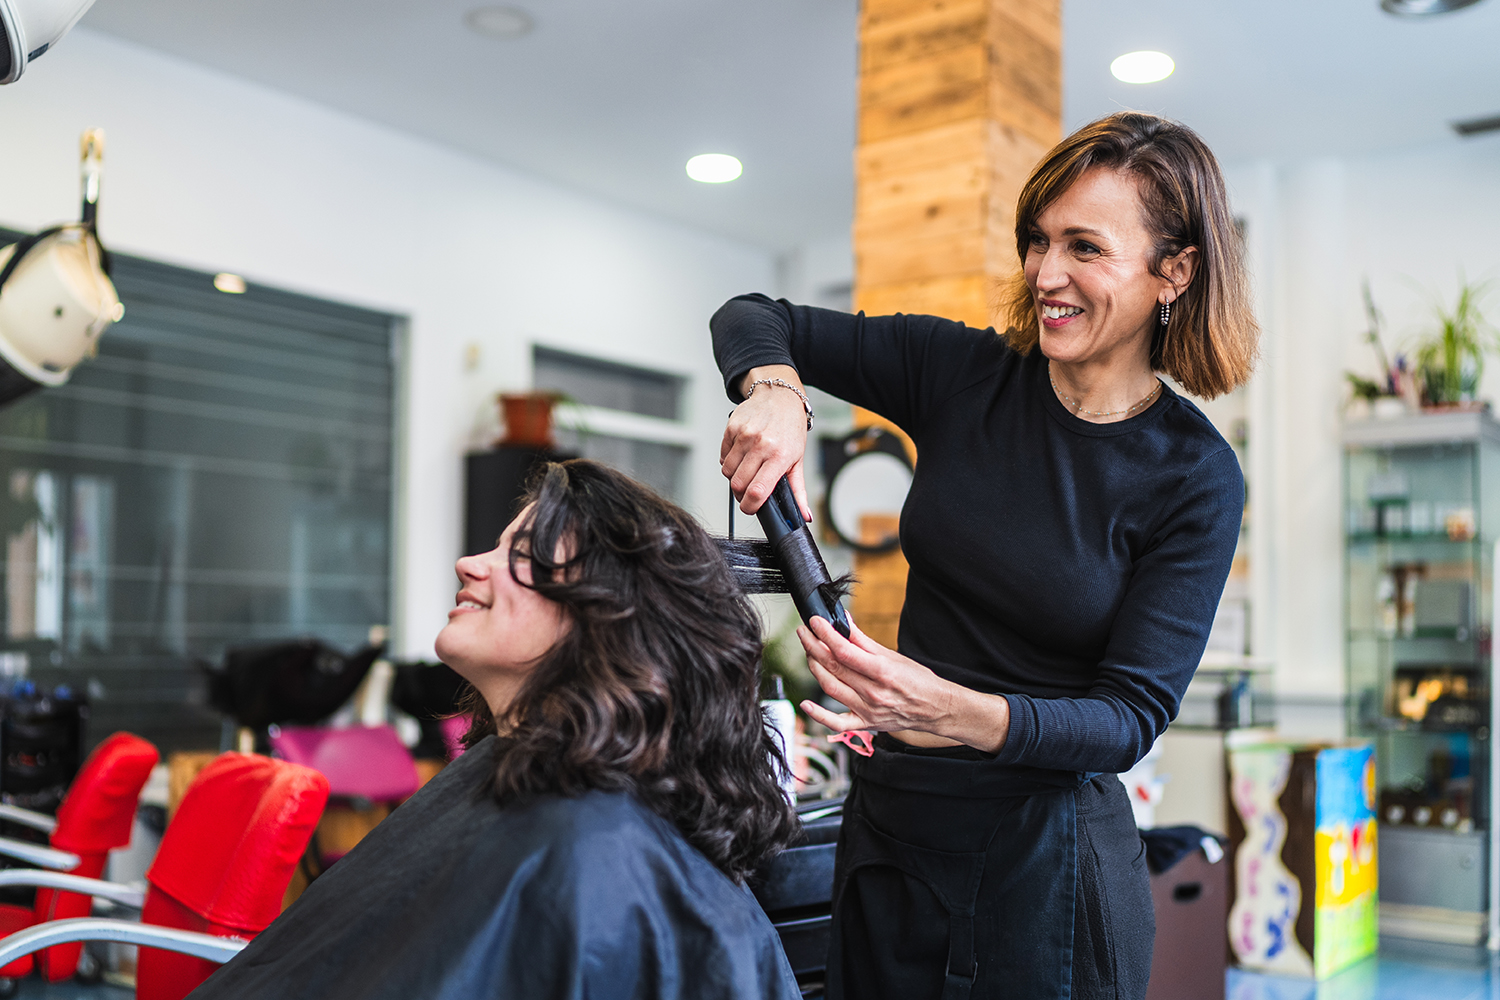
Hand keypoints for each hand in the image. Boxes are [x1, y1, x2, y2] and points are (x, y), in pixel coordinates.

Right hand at [720, 364, 810, 516]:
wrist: (779, 396)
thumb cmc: (790, 428)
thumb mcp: (798, 460)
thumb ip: (798, 491)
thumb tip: (803, 516)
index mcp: (779, 456)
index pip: (758, 491)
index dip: (750, 506)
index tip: (750, 508)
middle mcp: (761, 445)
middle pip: (738, 484)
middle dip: (741, 493)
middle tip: (749, 488)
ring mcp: (745, 436)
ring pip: (727, 472)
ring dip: (734, 476)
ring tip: (747, 468)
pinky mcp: (732, 428)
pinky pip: (723, 456)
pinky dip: (729, 460)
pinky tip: (741, 454)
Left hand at [797, 616, 1008, 752]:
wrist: (936, 709)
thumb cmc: (918, 680)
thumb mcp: (893, 656)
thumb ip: (864, 641)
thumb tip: (844, 622)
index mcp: (882, 671)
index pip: (845, 651)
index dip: (826, 634)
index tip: (815, 621)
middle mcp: (873, 693)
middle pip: (834, 667)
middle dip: (814, 647)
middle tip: (805, 632)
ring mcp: (868, 710)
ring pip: (831, 689)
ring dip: (815, 669)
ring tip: (809, 652)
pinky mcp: (865, 724)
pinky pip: (838, 724)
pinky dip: (820, 716)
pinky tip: (806, 704)